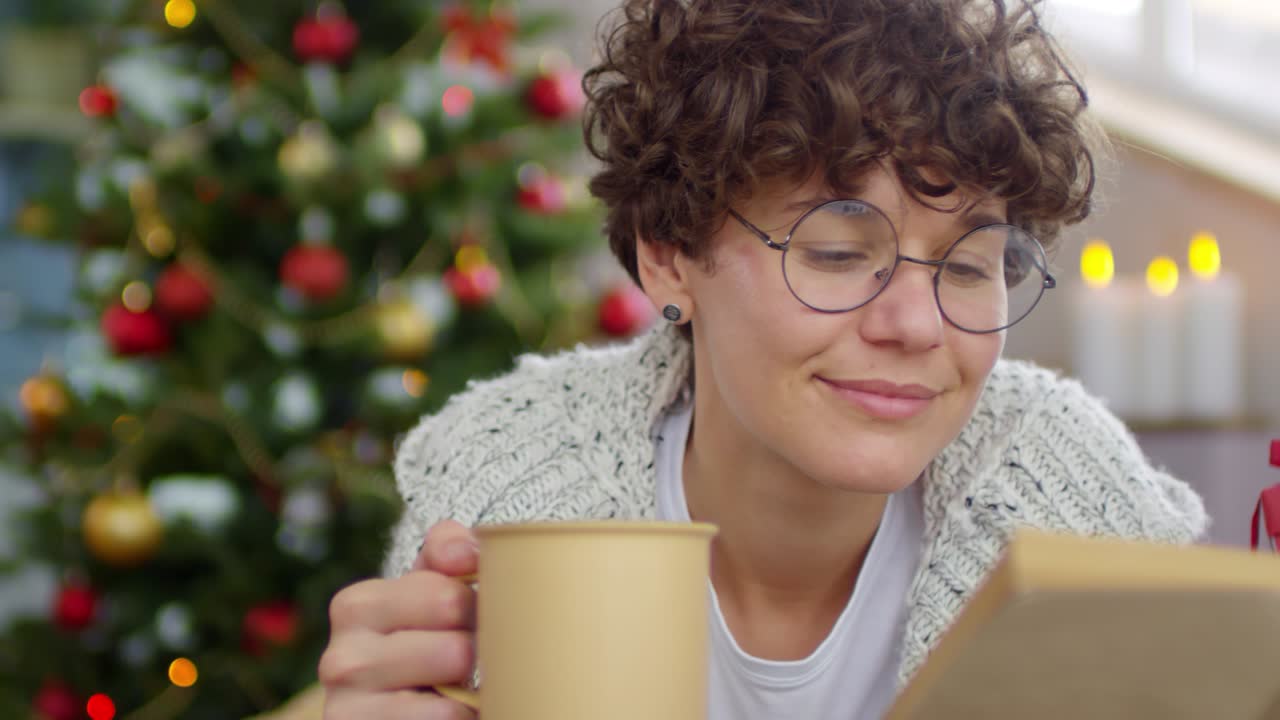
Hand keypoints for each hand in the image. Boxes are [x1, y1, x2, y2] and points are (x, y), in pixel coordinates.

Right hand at [319, 520, 478, 718]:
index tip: (468, 621)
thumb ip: (447, 550)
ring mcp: (348, 711)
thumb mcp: (429, 587)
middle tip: (467, 663)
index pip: (448, 598)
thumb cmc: (421, 635)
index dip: (476, 610)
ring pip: (450, 705)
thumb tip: (466, 553)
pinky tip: (453, 713)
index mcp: (356, 606)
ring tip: (459, 692)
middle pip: (456, 651)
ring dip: (470, 698)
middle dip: (477, 656)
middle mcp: (341, 660)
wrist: (391, 706)